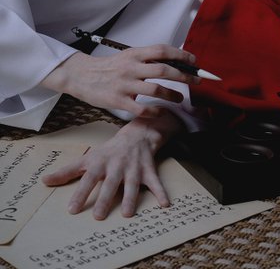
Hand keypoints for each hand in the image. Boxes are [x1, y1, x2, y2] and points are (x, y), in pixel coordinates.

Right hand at [41, 44, 200, 117]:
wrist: (81, 75)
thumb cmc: (109, 67)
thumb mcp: (128, 56)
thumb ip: (147, 59)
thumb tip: (173, 63)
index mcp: (135, 54)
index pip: (162, 51)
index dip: (181, 55)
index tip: (194, 61)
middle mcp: (131, 67)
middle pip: (163, 70)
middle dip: (184, 75)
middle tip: (196, 80)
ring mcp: (124, 85)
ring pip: (155, 89)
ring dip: (172, 94)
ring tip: (181, 99)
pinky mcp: (118, 101)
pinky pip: (141, 108)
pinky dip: (155, 110)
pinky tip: (161, 111)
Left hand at [42, 111, 181, 218]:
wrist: (138, 133)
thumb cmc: (109, 151)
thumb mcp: (88, 159)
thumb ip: (67, 172)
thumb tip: (44, 181)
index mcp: (101, 163)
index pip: (88, 179)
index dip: (80, 193)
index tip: (72, 209)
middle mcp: (117, 166)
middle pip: (110, 184)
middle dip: (105, 199)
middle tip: (98, 216)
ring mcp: (134, 168)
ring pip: (132, 184)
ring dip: (130, 198)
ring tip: (127, 214)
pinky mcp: (149, 170)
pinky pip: (156, 182)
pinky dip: (161, 192)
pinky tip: (165, 204)